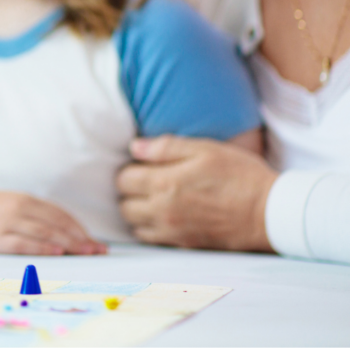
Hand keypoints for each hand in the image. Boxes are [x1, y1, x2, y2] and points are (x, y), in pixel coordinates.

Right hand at [0, 190, 106, 254]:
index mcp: (18, 198)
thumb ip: (22, 214)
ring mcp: (4, 222)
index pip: (57, 213)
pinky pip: (24, 243)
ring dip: (69, 244)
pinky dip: (43, 248)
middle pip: (56, 223)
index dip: (78, 227)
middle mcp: (15, 207)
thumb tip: (49, 230)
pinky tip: (57, 253)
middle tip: (99, 250)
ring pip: (45, 233)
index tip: (93, 239)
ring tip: (87, 253)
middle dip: (81, 237)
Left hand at [117, 135, 277, 251]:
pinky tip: (163, 216)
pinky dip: (149, 228)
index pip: (123, 179)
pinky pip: (150, 239)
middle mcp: (162, 210)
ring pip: (133, 224)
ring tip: (153, 198)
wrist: (270, 213)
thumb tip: (134, 147)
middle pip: (123, 204)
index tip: (142, 166)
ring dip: (137, 211)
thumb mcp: (205, 149)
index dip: (129, 170)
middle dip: (129, 191)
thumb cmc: (241, 176)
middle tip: (146, 182)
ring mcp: (172, 231)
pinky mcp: (183, 245)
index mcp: (164, 184)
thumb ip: (166, 147)